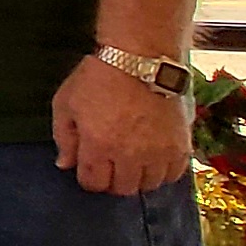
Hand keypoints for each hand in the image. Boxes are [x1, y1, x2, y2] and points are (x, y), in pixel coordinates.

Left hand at [53, 53, 193, 195]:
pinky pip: (174, 174)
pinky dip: (163, 171)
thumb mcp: (66, 102)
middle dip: (113, 180)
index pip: (94, 183)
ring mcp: (159, 152)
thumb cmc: (98, 77)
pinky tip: (154, 158)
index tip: (90, 168)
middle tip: (112, 164)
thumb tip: (65, 165)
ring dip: (139, 177)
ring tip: (133, 160)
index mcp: (98, 145)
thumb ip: (63, 137)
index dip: (89, 179)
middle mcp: (130, 154)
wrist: (141, 56)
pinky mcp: (181, 144)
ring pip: (150, 185)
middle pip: (123, 189)